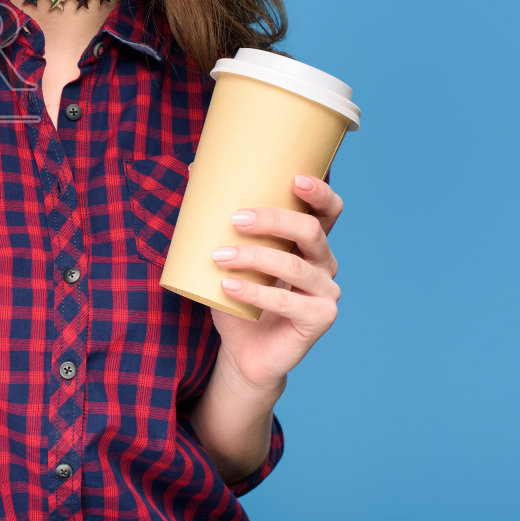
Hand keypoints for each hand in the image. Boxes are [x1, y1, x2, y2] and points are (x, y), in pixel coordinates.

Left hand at [206, 174, 343, 392]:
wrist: (242, 350)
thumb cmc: (235, 297)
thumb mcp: (226, 253)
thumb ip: (218, 220)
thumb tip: (191, 170)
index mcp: (309, 243)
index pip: (328, 211)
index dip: (319, 192)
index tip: (294, 178)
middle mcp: (323, 264)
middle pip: (310, 231)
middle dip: (273, 220)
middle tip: (236, 219)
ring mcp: (325, 293)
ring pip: (295, 267)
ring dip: (253, 258)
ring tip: (218, 256)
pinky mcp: (319, 319)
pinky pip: (286, 302)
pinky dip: (254, 293)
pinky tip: (228, 287)